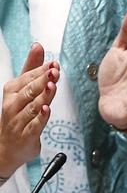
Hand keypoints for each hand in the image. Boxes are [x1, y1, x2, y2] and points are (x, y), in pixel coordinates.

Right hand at [0, 43, 58, 177]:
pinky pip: (34, 126)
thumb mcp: (22, 88)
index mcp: (12, 91)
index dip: (41, 70)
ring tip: (51, 86)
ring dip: (43, 96)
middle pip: (29, 91)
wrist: (7, 147)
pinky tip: (47, 109)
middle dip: (42, 80)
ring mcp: (18, 121)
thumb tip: (37, 45)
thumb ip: (32, 67)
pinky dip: (40, 117)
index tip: (54, 63)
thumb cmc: (17, 112)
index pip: (27, 78)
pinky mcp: (26, 136)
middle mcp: (13, 105)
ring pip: (32, 107)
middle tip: (54, 71)